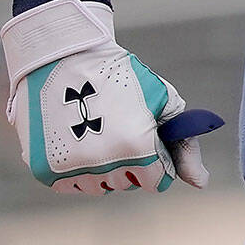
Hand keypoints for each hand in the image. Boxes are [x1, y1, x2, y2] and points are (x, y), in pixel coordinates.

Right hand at [2, 0, 222, 193]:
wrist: (65, 57)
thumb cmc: (123, 78)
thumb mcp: (165, 103)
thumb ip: (185, 147)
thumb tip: (201, 184)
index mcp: (136, 147)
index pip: (156, 181)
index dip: (157, 158)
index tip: (148, 136)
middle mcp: (103, 163)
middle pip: (128, 184)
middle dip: (132, 162)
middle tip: (121, 128)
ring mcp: (71, 167)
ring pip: (99, 187)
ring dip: (104, 168)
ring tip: (99, 132)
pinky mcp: (44, 168)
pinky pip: (72, 185)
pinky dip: (78, 169)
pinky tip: (80, 140)